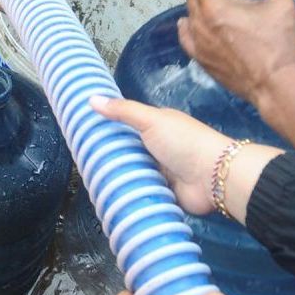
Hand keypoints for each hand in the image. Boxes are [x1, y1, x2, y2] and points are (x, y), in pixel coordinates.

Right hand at [92, 95, 226, 214]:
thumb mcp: (151, 120)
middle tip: (82, 162)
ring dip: (119, 177)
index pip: (127, 125)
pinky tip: (109, 197)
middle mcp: (157, 147)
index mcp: (157, 126)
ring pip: (133, 172)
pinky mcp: (162, 192)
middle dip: (110, 156)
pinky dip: (130, 193)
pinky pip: (141, 191)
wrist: (212, 178)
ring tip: (90, 182)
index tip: (82, 134)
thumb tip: (91, 98)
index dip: (107, 128)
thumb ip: (123, 111)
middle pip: (128, 151)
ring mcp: (160, 171)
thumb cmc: (183, 141)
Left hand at [178, 0, 294, 104]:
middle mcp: (200, 24)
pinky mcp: (201, 62)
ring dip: (198, 12)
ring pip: (188, 19)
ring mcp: (198, 45)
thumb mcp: (285, 7)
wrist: (275, 85)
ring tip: (213, 14)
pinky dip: (189, 31)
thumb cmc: (278, 44)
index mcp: (215, 7)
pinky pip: (186, 40)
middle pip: (192, 0)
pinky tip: (195, 29)